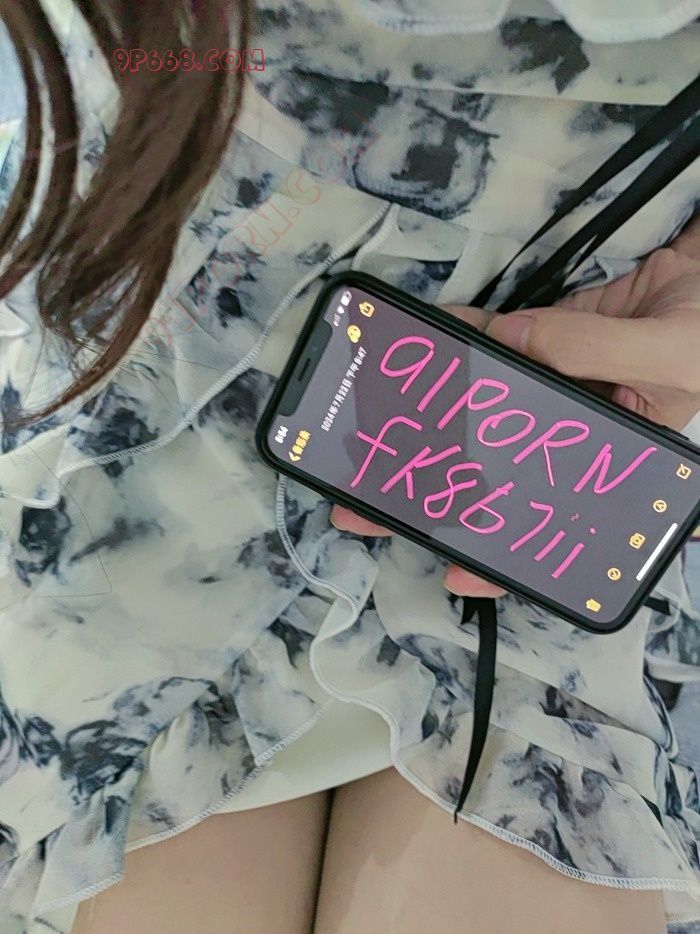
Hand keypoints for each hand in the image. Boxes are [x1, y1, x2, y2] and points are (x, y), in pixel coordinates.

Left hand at [332, 215, 699, 596]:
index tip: (452, 570)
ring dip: (431, 414)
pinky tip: (424, 341)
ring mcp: (549, 394)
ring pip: (481, 414)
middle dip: (432, 487)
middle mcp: (568, 442)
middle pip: (493, 474)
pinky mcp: (541, 345)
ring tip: (375, 426)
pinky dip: (460, 342)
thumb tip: (510, 343)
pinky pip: (494, 348)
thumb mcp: (666, 357)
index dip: (503, 556)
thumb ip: (592, 351)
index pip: (553, 529)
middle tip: (369, 499)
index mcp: (610, 471)